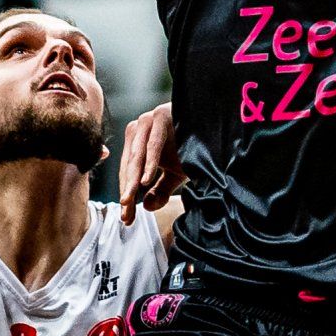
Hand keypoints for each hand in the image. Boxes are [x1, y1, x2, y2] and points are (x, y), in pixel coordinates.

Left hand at [119, 100, 185, 225]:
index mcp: (136, 143)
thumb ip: (159, 189)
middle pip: (129, 166)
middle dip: (126, 192)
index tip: (126, 219)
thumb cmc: (189, 146)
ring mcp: (147, 121)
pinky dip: (150, 164)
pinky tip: (146, 181)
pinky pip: (153, 144)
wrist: (210, 124)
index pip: (127, 173)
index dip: (127, 196)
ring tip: (128, 201)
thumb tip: (146, 207)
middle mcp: (138, 131)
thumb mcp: (174, 173)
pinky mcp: (160, 116)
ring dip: (132, 181)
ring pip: (137, 157)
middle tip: (125, 214)